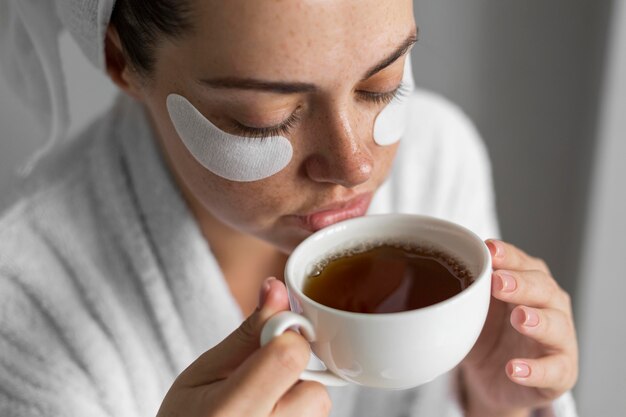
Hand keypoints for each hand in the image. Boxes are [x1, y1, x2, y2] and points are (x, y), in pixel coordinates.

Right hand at [156, 278, 330, 416]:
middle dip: (293, 371)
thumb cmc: (189, 414)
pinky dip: (296, 408)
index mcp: (230, 412)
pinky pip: (313, 416)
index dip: (286, 336)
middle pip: (315, 390)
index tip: (270, 332)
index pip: (289, 358)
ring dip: (296, 393)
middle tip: (259, 377)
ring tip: (261, 399)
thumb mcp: (206, 369)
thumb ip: (248, 332)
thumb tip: (277, 289)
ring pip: (318, 405)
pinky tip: (269, 411)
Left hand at [460, 240, 577, 416]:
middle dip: (522, 284)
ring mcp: (559, 340)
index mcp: (530, 283)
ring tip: (519, 318)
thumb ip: (467, 289)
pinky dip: (535, 370)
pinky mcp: (561, 372)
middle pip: (544, 289)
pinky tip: (515, 369)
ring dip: (539, 321)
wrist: (496, 380)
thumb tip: (440, 264)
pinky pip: (554, 370)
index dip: (508, 256)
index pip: (522, 264)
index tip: (490, 250)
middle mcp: (551, 306)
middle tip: (499, 282)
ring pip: (557, 326)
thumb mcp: (473, 309)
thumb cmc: (489, 333)